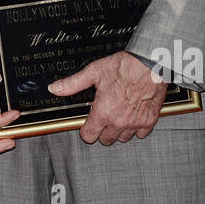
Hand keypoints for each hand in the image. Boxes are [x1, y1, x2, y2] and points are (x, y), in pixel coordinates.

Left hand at [49, 51, 165, 145]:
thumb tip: (55, 88)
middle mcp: (118, 121)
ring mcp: (134, 123)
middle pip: (106, 140)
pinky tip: (132, 116)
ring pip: (123, 138)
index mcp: (103, 112)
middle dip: (102, 130)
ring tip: (118, 116)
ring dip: (119, 131)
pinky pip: (140, 134)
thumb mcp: (93, 72)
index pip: (89, 136)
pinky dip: (136, 128)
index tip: (88, 124)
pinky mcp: (149, 121)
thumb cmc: (124, 66)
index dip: (86, 130)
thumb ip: (73, 84)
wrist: (149, 63)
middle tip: (103, 117)